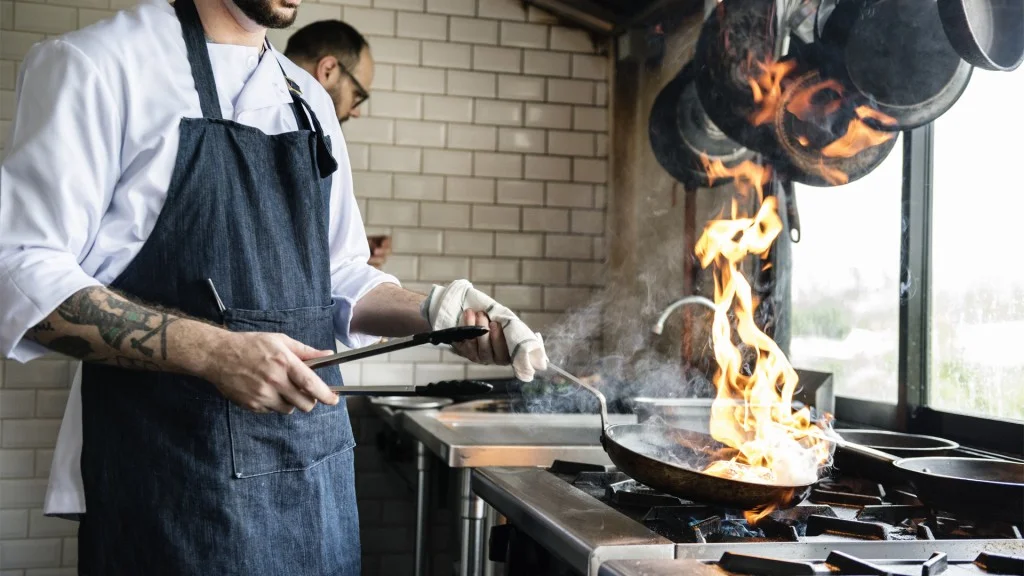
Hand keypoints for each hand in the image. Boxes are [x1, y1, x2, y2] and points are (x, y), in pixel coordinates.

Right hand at [202, 332, 339, 413]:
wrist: (218, 355)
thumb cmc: (251, 345)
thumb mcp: (280, 341)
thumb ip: (305, 351)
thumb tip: (327, 354)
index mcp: (284, 362)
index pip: (311, 384)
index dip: (326, 395)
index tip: (334, 399)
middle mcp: (274, 380)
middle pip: (304, 403)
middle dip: (310, 400)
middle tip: (306, 392)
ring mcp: (262, 395)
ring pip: (289, 409)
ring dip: (291, 402)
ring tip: (281, 387)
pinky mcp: (251, 405)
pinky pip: (272, 411)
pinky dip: (274, 404)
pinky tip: (266, 389)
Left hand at [450, 310, 510, 364]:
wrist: (486, 328)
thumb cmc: (501, 328)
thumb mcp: (506, 328)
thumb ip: (505, 326)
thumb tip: (498, 318)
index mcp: (503, 356)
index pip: (501, 350)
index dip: (497, 337)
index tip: (494, 323)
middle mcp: (488, 359)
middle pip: (484, 348)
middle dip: (482, 329)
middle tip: (481, 314)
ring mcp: (475, 356)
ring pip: (471, 345)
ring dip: (470, 327)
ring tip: (470, 312)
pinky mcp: (463, 351)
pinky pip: (460, 343)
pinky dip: (461, 332)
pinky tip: (462, 320)